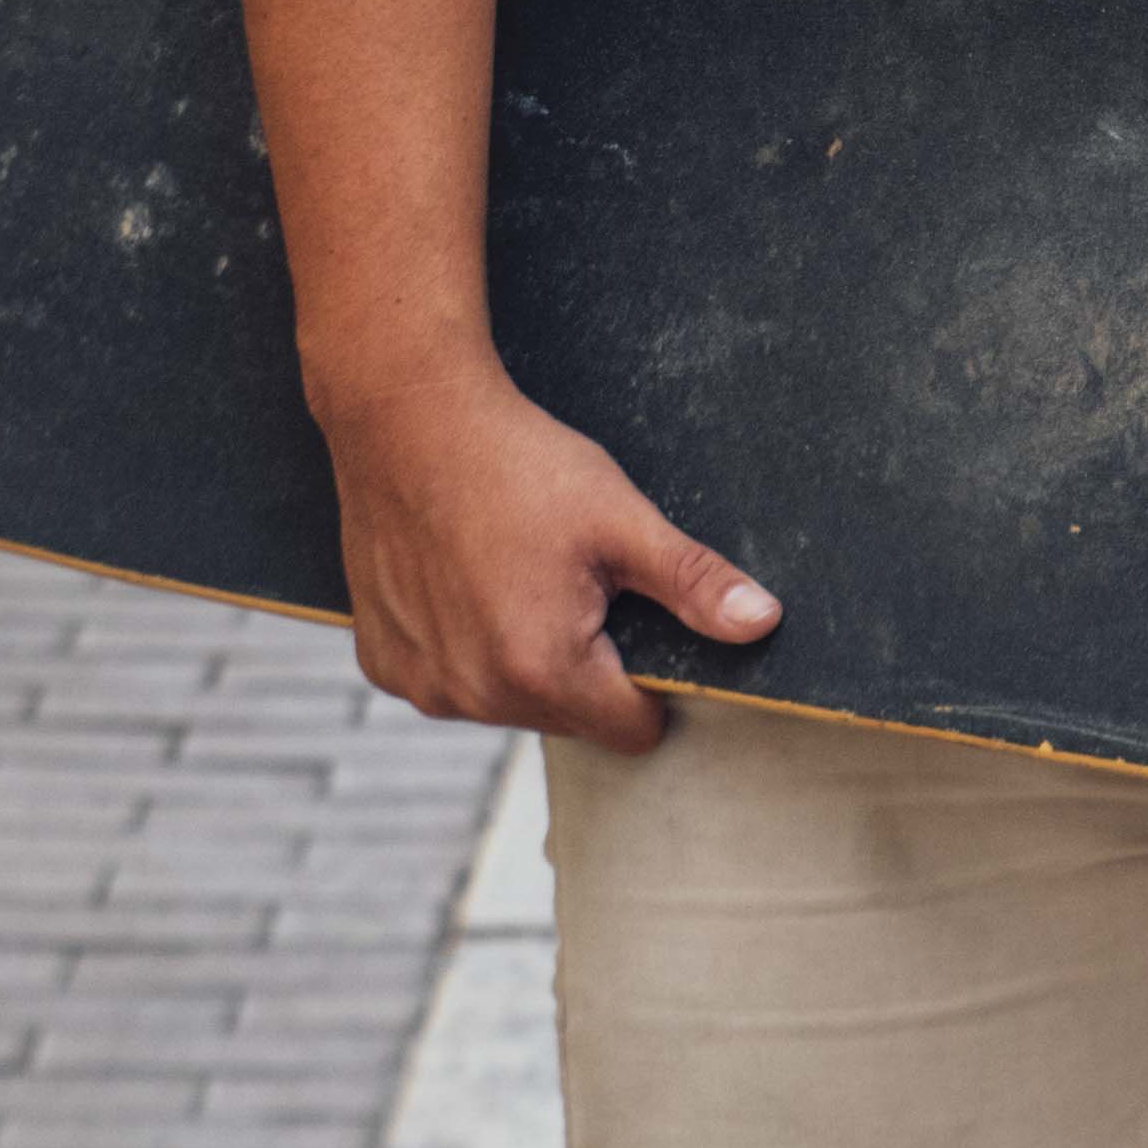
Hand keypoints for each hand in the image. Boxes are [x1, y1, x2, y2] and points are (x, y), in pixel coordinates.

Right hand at [314, 357, 776, 751]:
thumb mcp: (619, 519)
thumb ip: (693, 582)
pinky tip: (466, 582)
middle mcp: (476, 696)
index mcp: (545, 670)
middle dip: (584, 665)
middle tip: (568, 580)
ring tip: (514, 574)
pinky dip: (465, 648)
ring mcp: (424, 685)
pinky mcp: (385, 664)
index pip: (633, 730)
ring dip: (523, 659)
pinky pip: (451, 682)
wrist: (407, 417)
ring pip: (509, 702)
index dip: (650, 683)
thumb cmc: (516, 462)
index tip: (631, 619)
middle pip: (570, 718)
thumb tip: (762, 622)